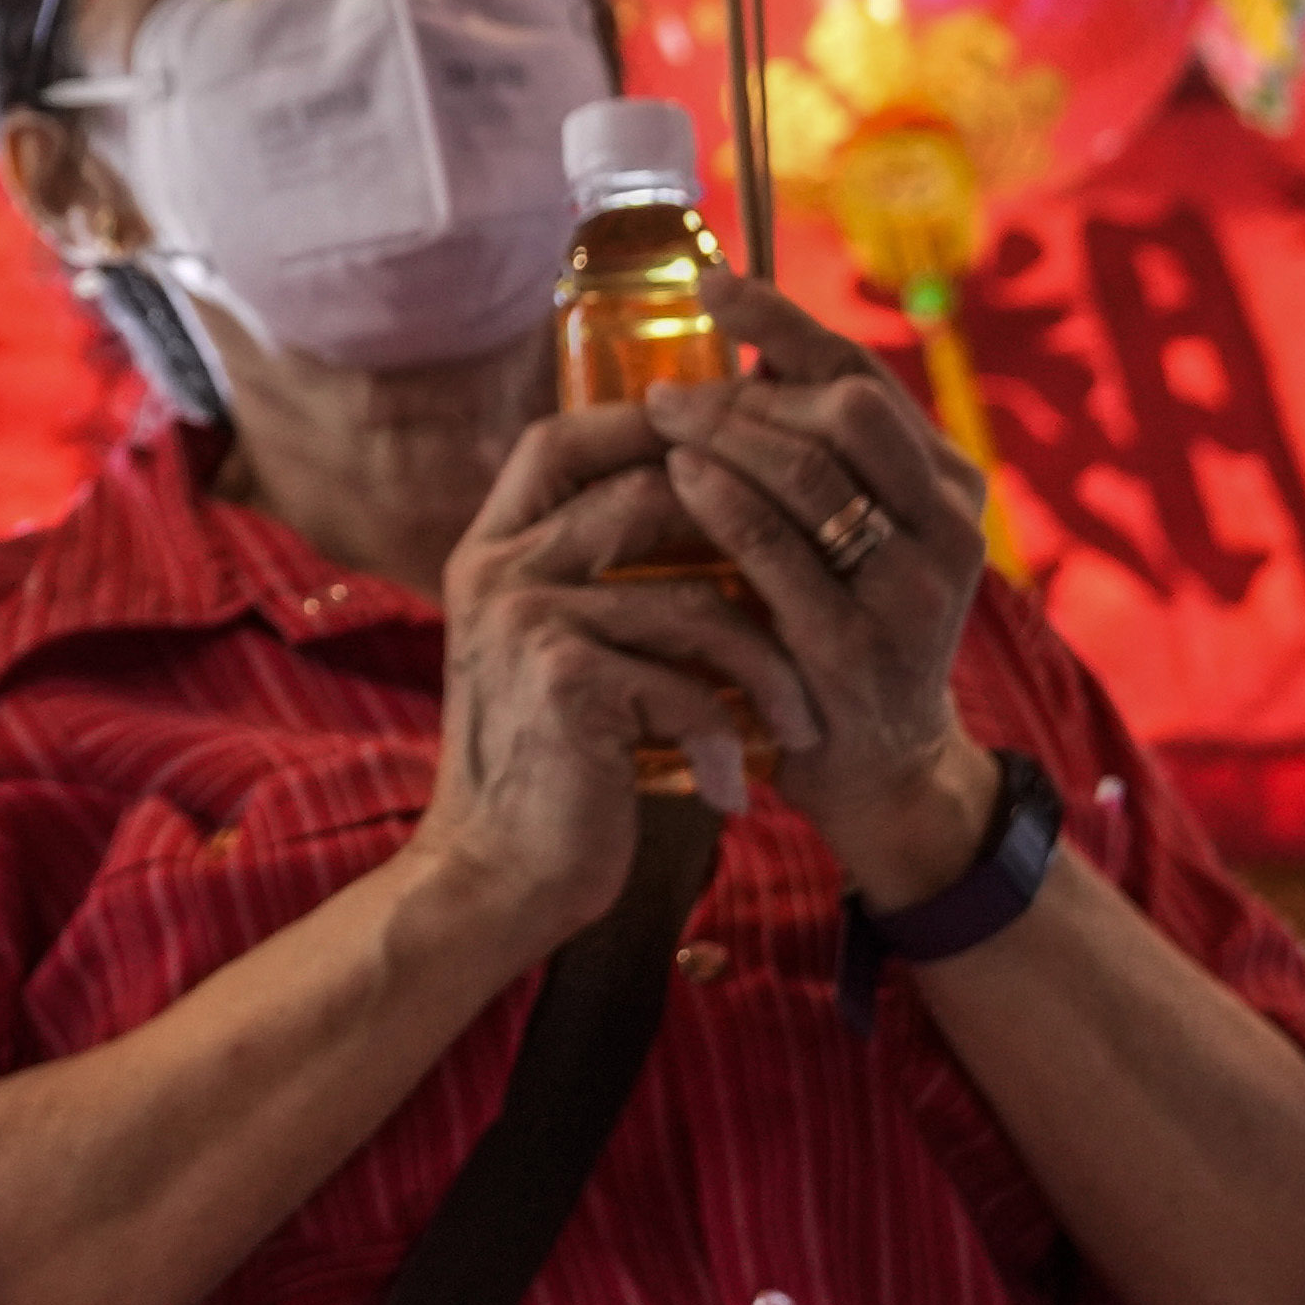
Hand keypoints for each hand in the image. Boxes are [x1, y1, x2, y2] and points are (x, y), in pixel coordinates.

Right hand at [388, 403, 769, 985]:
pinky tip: (733, 782)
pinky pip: (686, 680)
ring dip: (766, 664)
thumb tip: (702, 506)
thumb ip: (592, 578)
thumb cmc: (549, 767)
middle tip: (813, 584)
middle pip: (647, 494)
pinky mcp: (562, 679)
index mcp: (491, 548)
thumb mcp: (554, 652)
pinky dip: (725, 736)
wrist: (493, 878)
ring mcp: (525, 616)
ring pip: (691, 599)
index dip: (645, 427)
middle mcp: (498, 567)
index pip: (562, 441)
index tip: (731, 453)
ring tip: (800, 715)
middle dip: (748, 537)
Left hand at [638, 269, 1006, 913]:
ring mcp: (911, 589)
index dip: (783, 322)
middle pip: (846, 409)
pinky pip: (783, 551)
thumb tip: (731, 356)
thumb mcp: (852, 543)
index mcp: (948, 486)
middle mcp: (948, 527)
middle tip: (666, 389)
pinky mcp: (859, 646)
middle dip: (747, 387)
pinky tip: (679, 475)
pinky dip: (726, 501)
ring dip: (728, 431)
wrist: (882, 777)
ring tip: (658, 417)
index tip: (709, 283)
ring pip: (815, 471)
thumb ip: (817, 463)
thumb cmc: (840, 637)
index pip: (864, 377)